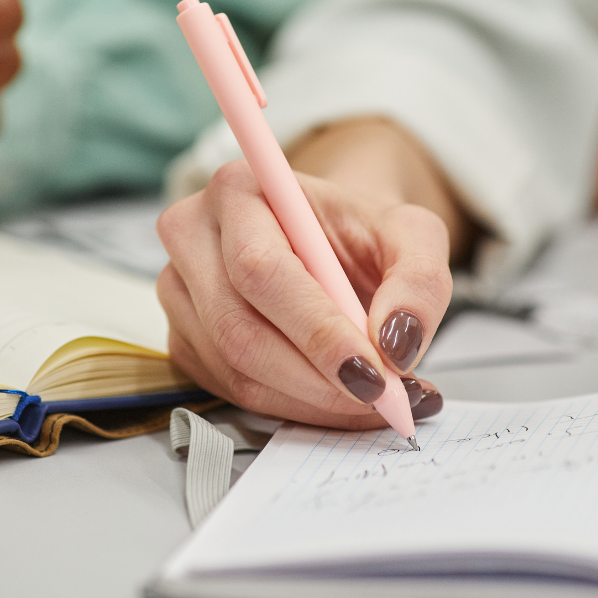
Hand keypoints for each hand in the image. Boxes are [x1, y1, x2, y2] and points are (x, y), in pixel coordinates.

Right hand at [157, 120, 460, 428]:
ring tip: (372, 398)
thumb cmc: (356, 233)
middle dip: (318, 380)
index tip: (374, 374)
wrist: (328, 244)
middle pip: (239, 329)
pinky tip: (333, 397)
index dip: (316, 331)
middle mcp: (192, 236)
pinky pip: (230, 390)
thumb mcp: (411, 235)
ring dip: (311, 400)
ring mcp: (179, 292)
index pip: (261, 270)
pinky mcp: (183, 338)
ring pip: (235, 370)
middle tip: (383, 400)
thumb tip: (395, 343)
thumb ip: (418, 280)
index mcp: (238, 190)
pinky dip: (292, 406)